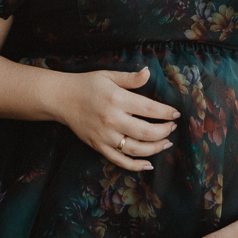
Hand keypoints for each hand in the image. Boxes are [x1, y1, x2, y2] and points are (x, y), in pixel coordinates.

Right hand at [57, 66, 179, 170]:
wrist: (61, 98)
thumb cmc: (87, 84)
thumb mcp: (109, 76)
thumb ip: (130, 78)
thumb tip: (149, 72)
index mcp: (117, 99)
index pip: (149, 109)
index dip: (166, 113)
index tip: (176, 114)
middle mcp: (112, 119)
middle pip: (146, 132)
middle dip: (164, 131)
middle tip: (172, 128)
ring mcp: (105, 135)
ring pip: (137, 149)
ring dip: (156, 148)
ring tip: (166, 143)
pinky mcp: (98, 146)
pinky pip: (120, 160)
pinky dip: (136, 165)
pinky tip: (149, 164)